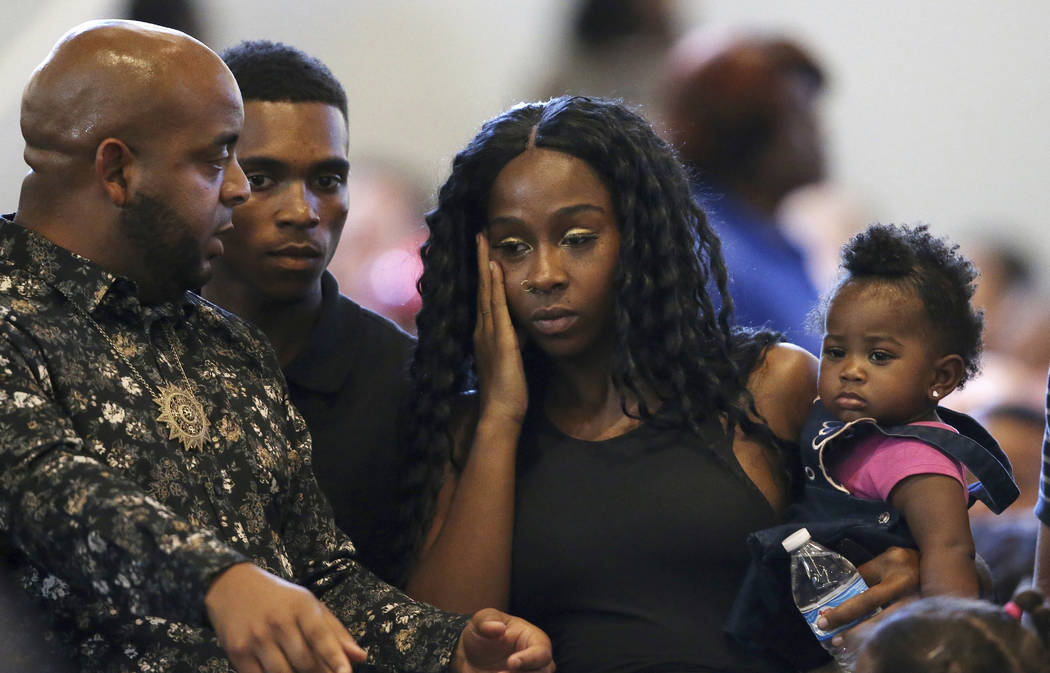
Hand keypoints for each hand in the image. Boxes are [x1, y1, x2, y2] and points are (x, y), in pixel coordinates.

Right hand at [205, 563, 365, 672]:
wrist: (231, 585)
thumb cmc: (277, 598)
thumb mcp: (308, 604)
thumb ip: (335, 632)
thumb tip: (359, 657)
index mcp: (301, 606)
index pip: (322, 637)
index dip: (335, 658)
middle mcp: (279, 621)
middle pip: (305, 662)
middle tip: (320, 671)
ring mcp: (257, 637)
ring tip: (297, 667)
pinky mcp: (238, 652)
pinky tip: (276, 669)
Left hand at [454, 608, 554, 672]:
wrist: (470, 654)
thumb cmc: (481, 632)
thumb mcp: (480, 620)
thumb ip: (486, 621)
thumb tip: (498, 628)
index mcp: (533, 639)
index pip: (541, 651)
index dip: (530, 658)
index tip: (511, 663)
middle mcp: (535, 661)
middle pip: (544, 672)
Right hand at [474, 233, 527, 424]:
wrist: (501, 412)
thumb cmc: (508, 390)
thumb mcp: (512, 358)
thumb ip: (514, 340)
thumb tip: (522, 325)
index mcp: (485, 334)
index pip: (484, 297)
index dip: (483, 273)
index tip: (485, 251)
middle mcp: (483, 330)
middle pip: (480, 287)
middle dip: (480, 260)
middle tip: (479, 234)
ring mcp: (489, 333)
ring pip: (485, 291)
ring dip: (484, 264)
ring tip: (483, 240)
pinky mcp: (501, 340)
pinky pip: (496, 307)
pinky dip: (493, 286)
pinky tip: (494, 268)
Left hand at [817, 546, 918, 649]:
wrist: (935, 566)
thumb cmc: (902, 562)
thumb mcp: (882, 562)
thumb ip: (863, 576)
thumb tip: (841, 594)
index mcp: (899, 583)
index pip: (868, 601)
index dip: (845, 613)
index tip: (825, 621)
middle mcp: (911, 601)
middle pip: (881, 623)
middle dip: (855, 634)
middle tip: (835, 640)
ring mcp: (918, 613)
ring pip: (890, 632)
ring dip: (867, 641)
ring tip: (847, 646)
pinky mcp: (919, 621)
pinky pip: (897, 633)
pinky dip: (880, 640)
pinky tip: (866, 645)